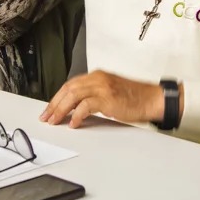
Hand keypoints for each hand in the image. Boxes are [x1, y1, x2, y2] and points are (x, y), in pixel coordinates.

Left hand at [39, 71, 165, 127]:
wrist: (152, 99)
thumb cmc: (134, 98)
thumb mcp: (109, 92)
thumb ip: (92, 96)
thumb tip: (74, 108)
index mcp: (96, 76)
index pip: (70, 85)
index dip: (57, 97)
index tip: (49, 109)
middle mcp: (97, 78)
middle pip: (68, 89)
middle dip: (54, 104)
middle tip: (46, 117)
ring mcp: (102, 87)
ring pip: (73, 96)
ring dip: (61, 109)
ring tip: (55, 120)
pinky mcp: (108, 98)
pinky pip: (86, 105)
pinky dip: (77, 115)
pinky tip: (73, 123)